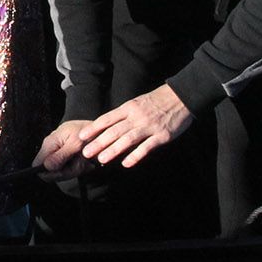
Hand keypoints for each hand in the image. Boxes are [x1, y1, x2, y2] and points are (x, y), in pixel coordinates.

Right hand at [33, 119, 93, 179]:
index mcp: (49, 143)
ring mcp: (57, 154)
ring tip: (83, 160)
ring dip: (75, 170)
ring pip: (60, 173)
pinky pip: (67, 170)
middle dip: (67, 172)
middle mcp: (51, 149)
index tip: (64, 171)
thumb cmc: (88, 133)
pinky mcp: (64, 157)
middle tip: (80, 163)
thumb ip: (60, 156)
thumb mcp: (76, 144)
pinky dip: (78, 168)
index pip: (37, 164)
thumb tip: (46, 166)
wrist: (99, 130)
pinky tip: (83, 161)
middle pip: (50, 172)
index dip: (49, 172)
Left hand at [79, 85, 193, 169]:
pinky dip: (136, 156)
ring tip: (101, 160)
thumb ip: (123, 115)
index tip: (81, 136)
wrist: (180, 97)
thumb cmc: (155, 101)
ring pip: (127, 139)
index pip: (107, 119)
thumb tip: (106, 128)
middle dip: (99, 142)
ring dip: (113, 150)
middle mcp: (136, 117)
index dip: (93, 128)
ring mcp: (149, 126)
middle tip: (86, 153)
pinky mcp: (162, 136)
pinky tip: (126, 164)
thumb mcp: (136, 103)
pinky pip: (146, 147)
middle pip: (114, 131)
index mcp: (128, 108)